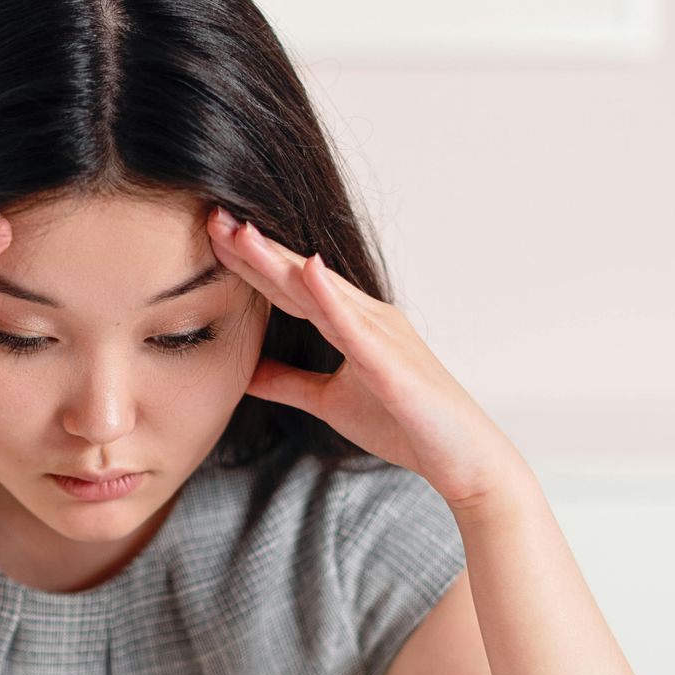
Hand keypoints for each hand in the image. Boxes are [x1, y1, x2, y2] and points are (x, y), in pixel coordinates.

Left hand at [207, 206, 526, 510]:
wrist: (463, 458)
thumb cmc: (405, 425)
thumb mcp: (328, 401)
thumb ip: (288, 383)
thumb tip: (244, 373)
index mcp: (351, 323)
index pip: (289, 287)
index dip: (250, 262)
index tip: (212, 236)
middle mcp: (366, 317)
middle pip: (299, 277)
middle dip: (254, 248)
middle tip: (213, 216)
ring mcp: (381, 334)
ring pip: (320, 291)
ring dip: (280, 260)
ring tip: (243, 232)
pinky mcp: (392, 361)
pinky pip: (355, 326)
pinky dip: (330, 296)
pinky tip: (308, 269)